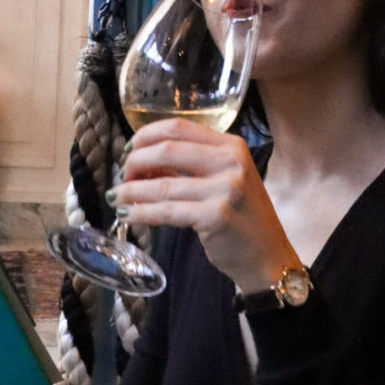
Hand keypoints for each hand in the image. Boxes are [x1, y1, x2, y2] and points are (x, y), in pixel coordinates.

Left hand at [115, 119, 299, 294]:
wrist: (268, 257)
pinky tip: (127, 214)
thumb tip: (143, 160)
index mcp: (231, 146)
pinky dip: (141, 212)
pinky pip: (166, 211)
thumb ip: (189, 167)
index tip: (129, 149)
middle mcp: (231, 161)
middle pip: (167, 149)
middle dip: (136, 161)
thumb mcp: (223, 181)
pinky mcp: (216, 216)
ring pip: (163, 184)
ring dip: (132, 191)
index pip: (179, 127)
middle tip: (123, 176)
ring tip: (116, 197)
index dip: (146, 136)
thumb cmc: (241, 219)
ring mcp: (226, 189)